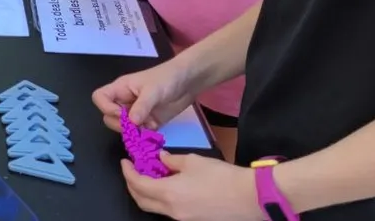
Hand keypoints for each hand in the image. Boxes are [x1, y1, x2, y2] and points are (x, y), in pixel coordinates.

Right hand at [91, 60, 196, 132]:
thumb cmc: (167, 78)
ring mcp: (136, 113)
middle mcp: (125, 101)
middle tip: (135, 125)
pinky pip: (138, 133)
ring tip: (146, 128)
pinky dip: (144, 136)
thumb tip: (131, 122)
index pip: (99, 98)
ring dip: (132, 132)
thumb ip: (141, 106)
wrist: (188, 82)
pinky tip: (154, 130)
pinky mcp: (148, 122)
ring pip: (122, 127)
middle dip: (119, 123)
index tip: (120, 113)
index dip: (105, 107)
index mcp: (121, 88)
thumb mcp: (153, 90)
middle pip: (108, 116)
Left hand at [121, 153, 260, 220]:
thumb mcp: (193, 161)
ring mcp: (182, 219)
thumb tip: (162, 159)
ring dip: (147, 193)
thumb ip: (173, 160)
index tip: (125, 162)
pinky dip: (162, 200)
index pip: (138, 185)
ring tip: (150, 177)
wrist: (249, 197)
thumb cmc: (220, 176)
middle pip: (142, 201)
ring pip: (155, 208)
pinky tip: (169, 187)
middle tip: (133, 171)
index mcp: (168, 193)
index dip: (128, 173)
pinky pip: (170, 211)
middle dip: (132, 185)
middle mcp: (172, 211)